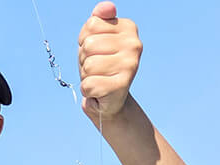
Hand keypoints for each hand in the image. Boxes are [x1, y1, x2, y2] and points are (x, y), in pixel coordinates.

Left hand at [77, 2, 141, 118]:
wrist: (110, 100)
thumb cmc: (101, 65)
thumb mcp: (96, 38)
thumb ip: (99, 19)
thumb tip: (108, 7)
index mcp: (128, 27)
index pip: (91, 25)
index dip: (85, 40)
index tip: (97, 51)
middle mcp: (134, 44)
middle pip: (88, 45)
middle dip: (85, 60)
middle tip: (96, 69)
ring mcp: (130, 65)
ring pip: (88, 66)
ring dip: (86, 76)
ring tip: (99, 79)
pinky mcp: (122, 85)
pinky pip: (89, 85)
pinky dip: (88, 91)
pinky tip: (99, 92)